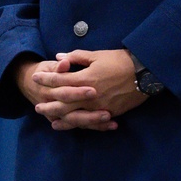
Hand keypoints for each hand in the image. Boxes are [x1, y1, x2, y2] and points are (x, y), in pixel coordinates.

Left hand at [31, 48, 147, 130]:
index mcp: (85, 78)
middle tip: (37, 106)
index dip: (46, 79)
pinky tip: (70, 125)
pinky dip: (77, 124)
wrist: (145, 73)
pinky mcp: (108, 113)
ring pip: (74, 115)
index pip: (60, 80)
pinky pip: (89, 122)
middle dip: (48, 104)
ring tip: (49, 119)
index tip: (35, 78)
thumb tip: (59, 57)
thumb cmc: (121, 60)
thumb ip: (77, 57)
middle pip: (63, 102)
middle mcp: (89, 95)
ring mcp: (99, 106)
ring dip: (59, 117)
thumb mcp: (98, 55)